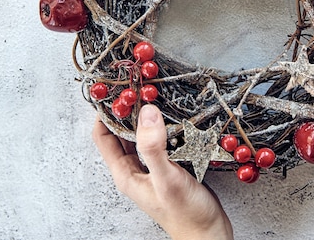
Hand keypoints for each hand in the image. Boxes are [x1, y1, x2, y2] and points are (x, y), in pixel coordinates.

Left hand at [92, 104, 233, 239]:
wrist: (210, 232)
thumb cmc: (186, 215)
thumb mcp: (167, 178)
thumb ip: (154, 147)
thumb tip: (146, 113)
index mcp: (126, 174)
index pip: (104, 136)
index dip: (105, 113)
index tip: (115, 91)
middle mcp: (136, 170)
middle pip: (123, 133)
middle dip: (128, 111)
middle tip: (139, 89)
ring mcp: (153, 168)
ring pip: (144, 136)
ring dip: (148, 119)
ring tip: (155, 98)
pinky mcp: (171, 167)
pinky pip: (163, 141)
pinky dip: (166, 128)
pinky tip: (177, 119)